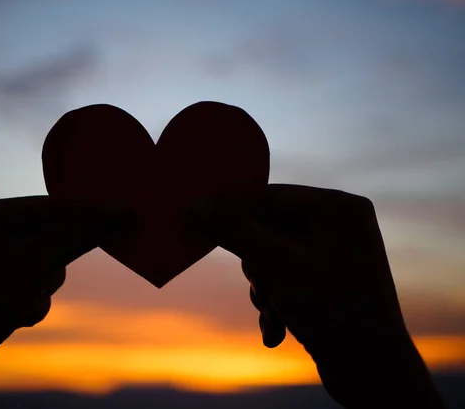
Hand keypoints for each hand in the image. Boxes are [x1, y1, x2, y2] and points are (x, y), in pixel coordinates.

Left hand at [0, 196, 132, 407]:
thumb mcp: (35, 262)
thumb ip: (79, 233)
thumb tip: (121, 210)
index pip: (47, 205)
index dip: (86, 212)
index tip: (123, 214)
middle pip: (47, 236)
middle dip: (56, 260)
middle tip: (67, 267)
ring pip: (42, 266)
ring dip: (43, 286)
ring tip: (23, 302)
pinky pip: (29, 288)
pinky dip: (31, 303)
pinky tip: (16, 318)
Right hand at [189, 184, 444, 407]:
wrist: (371, 371)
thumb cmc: (327, 306)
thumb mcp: (272, 263)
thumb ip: (232, 230)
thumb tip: (195, 206)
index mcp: (337, 207)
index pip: (270, 195)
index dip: (232, 207)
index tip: (197, 216)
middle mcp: (338, 226)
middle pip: (269, 229)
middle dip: (256, 264)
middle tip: (260, 283)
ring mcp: (333, 255)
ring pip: (273, 258)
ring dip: (264, 287)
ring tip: (273, 311)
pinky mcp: (326, 283)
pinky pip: (287, 278)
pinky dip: (276, 301)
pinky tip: (277, 329)